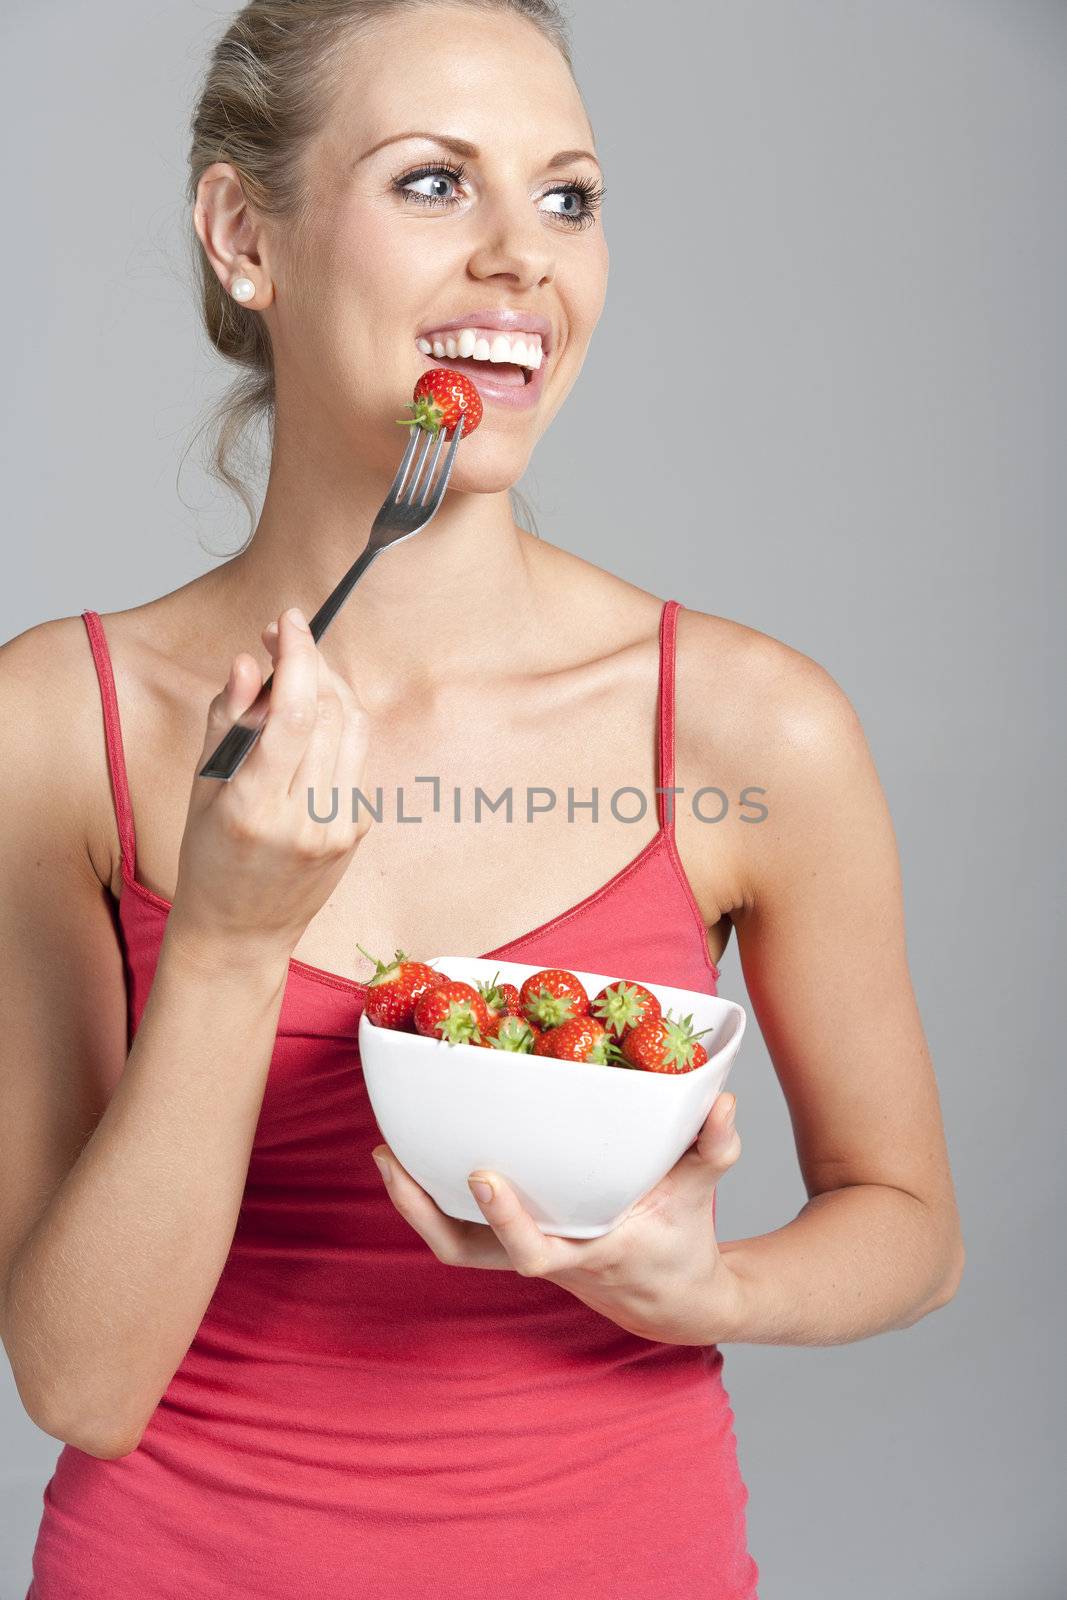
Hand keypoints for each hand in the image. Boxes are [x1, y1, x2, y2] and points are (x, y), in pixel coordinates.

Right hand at [167, 607, 370, 965]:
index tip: (288, 620)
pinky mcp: (358, 829)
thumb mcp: (202, 786)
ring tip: (296, 677)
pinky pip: (355, 757)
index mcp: (255, 807)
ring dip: (329, 688)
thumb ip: (226, 719)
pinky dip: (334, 729)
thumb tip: (250, 662)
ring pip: (353, 727)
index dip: (298, 656)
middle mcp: (305, 818)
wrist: (241, 932)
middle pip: (331, 711)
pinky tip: (306, 732)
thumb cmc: (209, 856)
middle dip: (311, 663)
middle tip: (283, 641)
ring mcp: (339, 827)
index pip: (296, 713)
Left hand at [371, 1089, 746, 1346]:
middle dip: (422, 1214)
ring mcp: (526, 1253)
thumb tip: (722, 1099)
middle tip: (389, 1157)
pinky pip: (463, 1233)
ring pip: (456, 1247)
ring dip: (414, 1207)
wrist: (672, 1301)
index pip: (536, 1253)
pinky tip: (415, 1160)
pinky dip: (433, 1204)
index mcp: (589, 1251)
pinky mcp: (516, 1246)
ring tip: (386, 1155)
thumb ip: (712, 1147)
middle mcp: (548, 1257)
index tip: (481, 1175)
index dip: (506, 1220)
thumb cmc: (683, 1241)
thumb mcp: (702, 1192)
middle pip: (469, 1255)